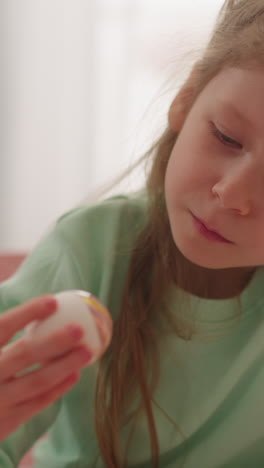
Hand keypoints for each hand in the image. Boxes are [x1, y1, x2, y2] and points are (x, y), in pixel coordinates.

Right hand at [0, 295, 91, 440]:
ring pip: (37, 380)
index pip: (4, 326)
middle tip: (80, 328)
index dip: (28, 312)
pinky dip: (59, 388)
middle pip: (24, 353)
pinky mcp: (7, 421)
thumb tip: (45, 307)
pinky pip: (38, 402)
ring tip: (87, 351)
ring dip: (65, 365)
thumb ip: (4, 337)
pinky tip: (75, 374)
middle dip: (55, 340)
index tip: (53, 301)